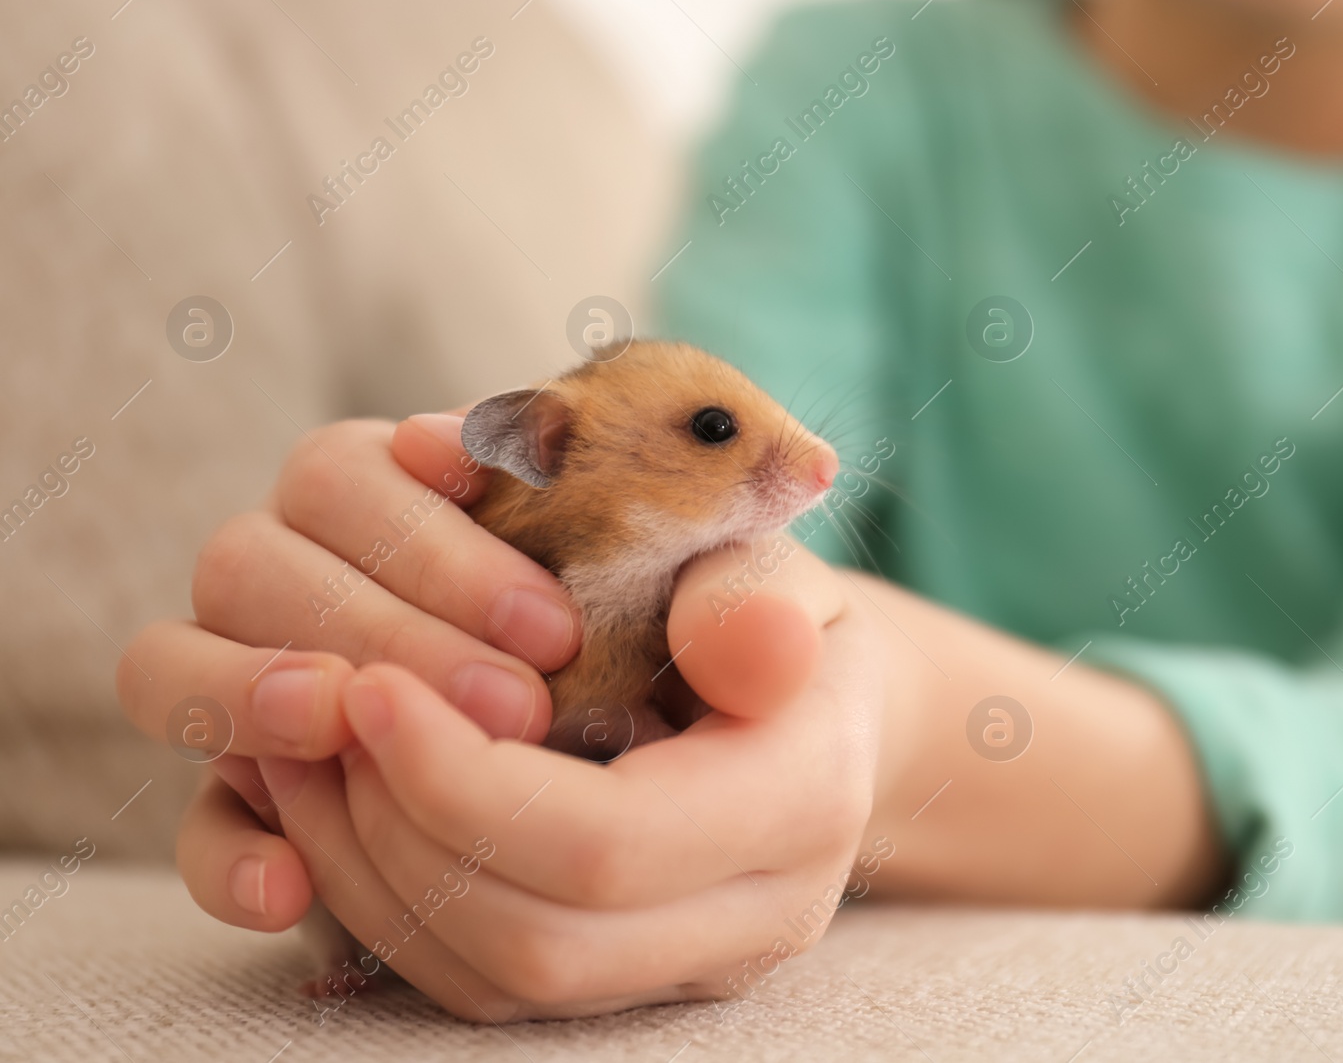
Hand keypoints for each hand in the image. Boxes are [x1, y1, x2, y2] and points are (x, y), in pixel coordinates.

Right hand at [116, 414, 581, 930]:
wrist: (621, 724)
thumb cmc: (621, 613)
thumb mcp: (613, 545)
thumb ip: (570, 482)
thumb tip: (531, 436)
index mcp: (357, 491)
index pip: (337, 478)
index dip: (435, 547)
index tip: (554, 626)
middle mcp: (276, 573)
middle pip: (247, 563)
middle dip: (383, 633)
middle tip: (516, 705)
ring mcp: (236, 683)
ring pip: (168, 665)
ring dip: (253, 696)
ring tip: (347, 727)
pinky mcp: (244, 801)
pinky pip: (194, 827)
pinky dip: (227, 858)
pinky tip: (287, 890)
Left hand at [258, 536, 884, 1019]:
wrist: (817, 698)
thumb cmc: (775, 609)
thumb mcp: (777, 567)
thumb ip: (757, 595)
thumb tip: (745, 642)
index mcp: (804, 799)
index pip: (605, 844)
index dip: (461, 779)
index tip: (371, 684)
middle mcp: (757, 913)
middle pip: (536, 941)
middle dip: (398, 832)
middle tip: (329, 715)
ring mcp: (693, 963)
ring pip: (496, 980)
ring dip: (373, 871)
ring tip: (317, 749)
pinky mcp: (627, 978)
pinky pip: (481, 983)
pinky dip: (389, 900)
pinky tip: (346, 800)